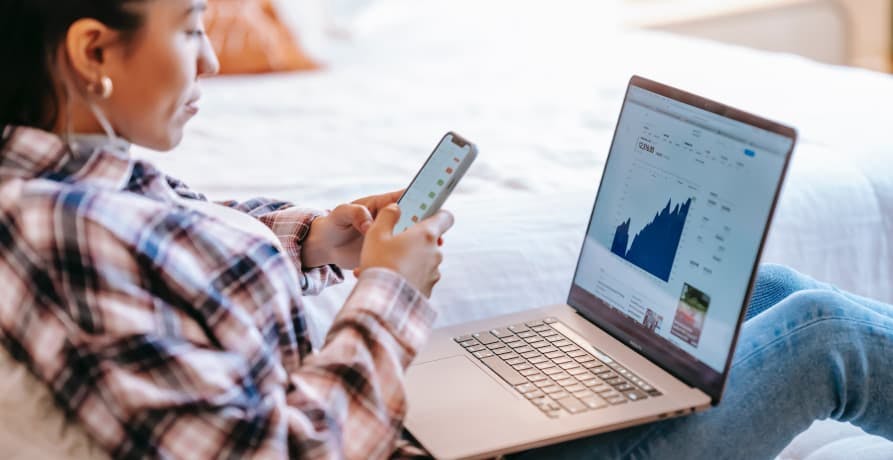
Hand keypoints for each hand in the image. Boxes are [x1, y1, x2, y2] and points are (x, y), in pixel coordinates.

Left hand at [302, 189, 443, 268]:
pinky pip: (401, 256)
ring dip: (421, 246)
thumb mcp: (341, 213)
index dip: (421, 198)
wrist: (326, 247)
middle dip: (427, 227)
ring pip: (412, 239)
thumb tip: (369, 225)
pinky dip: (406, 262)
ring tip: (428, 255)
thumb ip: (355, 213)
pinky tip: (409, 269)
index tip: (434, 203)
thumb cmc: (333, 224)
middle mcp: (390, 220)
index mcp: (381, 205)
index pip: (405, 197)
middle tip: (436, 237)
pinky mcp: (388, 253)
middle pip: (415, 219)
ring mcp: (391, 237)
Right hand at [356, 204, 453, 296]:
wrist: (383, 301)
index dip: (437, 214)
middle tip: (392, 245)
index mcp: (426, 235)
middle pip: (429, 240)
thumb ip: (388, 215)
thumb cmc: (380, 263)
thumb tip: (396, 208)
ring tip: (383, 267)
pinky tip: (387, 280)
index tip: (426, 215)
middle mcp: (435, 253)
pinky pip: (418, 278)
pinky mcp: (428, 289)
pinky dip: (406, 277)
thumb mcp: (376, 233)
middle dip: (412, 241)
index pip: (445, 217)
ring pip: (421, 261)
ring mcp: (434, 273)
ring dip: (406, 261)